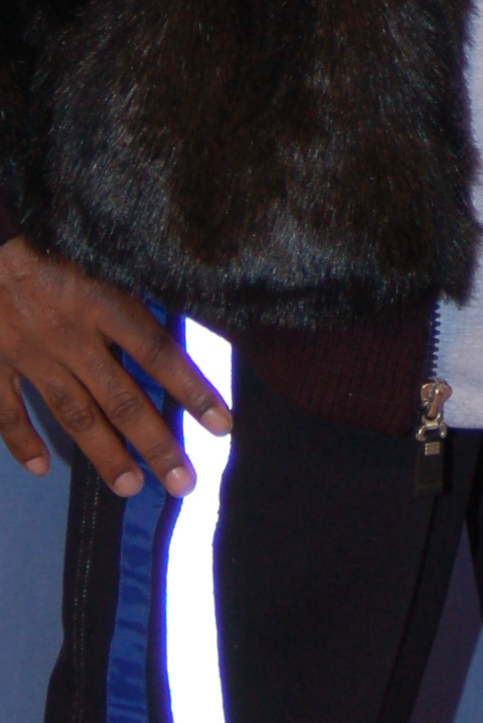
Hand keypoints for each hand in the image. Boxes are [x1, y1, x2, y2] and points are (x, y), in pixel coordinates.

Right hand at [0, 236, 231, 497]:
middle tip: (182, 482)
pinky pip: (7, 411)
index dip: (193, 390)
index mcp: (103, 304)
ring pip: (74, 414)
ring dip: (104, 454)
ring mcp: (31, 356)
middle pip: (121, 399)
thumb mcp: (100, 252)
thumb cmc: (48, 236)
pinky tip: (40, 469)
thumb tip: (167, 317)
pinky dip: (22, 442)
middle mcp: (72, 338)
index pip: (159, 354)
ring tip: (130, 487)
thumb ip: (128, 288)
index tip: (222, 425)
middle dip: (155, 443)